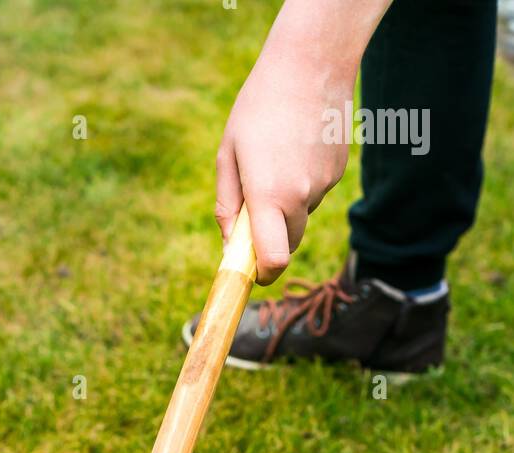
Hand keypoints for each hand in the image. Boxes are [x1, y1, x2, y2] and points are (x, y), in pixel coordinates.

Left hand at [215, 0, 390, 282]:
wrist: (311, 62)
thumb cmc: (259, 106)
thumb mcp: (229, 154)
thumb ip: (227, 205)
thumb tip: (230, 245)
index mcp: (270, 196)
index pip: (274, 261)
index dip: (262, 275)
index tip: (253, 272)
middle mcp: (302, 197)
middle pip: (288, 244)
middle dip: (270, 239)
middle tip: (255, 206)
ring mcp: (325, 185)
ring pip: (301, 215)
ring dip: (286, 203)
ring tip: (277, 156)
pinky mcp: (339, 171)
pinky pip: (316, 191)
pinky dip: (303, 181)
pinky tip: (297, 145)